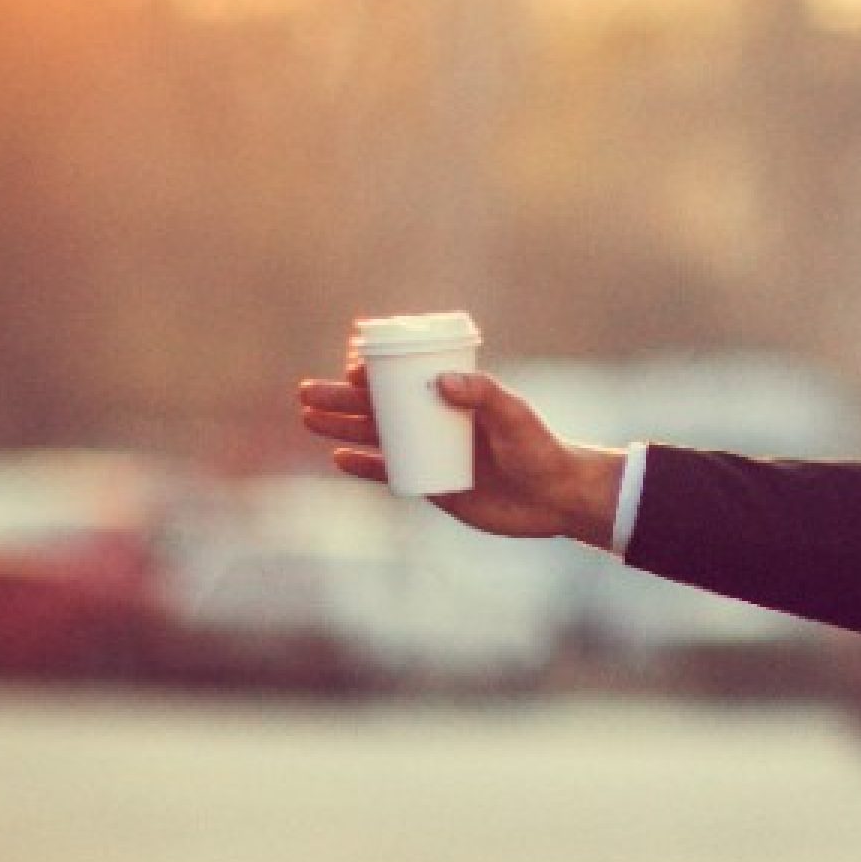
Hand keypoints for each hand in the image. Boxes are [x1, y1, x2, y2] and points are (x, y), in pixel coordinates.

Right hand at [293, 362, 625, 545]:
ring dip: (342, 427)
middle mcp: (437, 421)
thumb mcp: (514, 416)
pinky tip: (338, 458)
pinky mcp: (431, 485)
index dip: (375, 370)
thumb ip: (483, 394)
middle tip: (305, 391)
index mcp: (454, 396)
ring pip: (376, 436)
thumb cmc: (540, 449)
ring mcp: (431, 453)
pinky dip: (365, 466)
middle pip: (379, 405)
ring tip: (308, 417)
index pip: (405, 377)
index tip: (351, 363)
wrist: (555, 498)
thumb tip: (439, 381)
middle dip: (342, 398)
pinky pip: (389, 473)